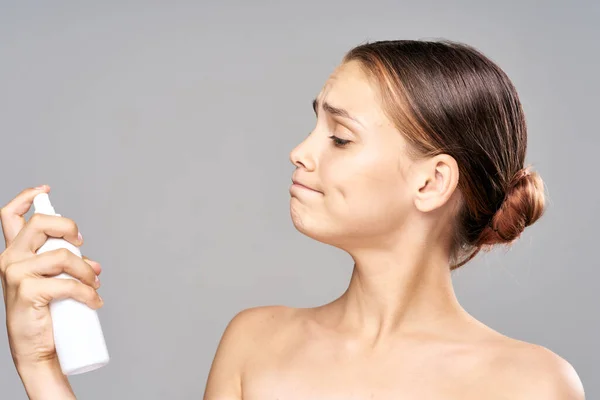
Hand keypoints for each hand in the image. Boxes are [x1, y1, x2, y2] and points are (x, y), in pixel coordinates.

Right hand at [0, 185, 102, 370]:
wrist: (37, 350)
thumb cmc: (46, 314)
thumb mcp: (54, 282)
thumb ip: (67, 267)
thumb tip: (95, 264)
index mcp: (14, 253)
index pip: (9, 215)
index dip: (27, 197)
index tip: (45, 190)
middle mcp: (9, 259)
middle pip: (40, 223)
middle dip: (69, 228)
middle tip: (82, 244)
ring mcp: (15, 274)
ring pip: (62, 256)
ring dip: (87, 271)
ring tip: (94, 286)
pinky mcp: (27, 291)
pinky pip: (68, 283)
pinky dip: (88, 293)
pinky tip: (95, 302)